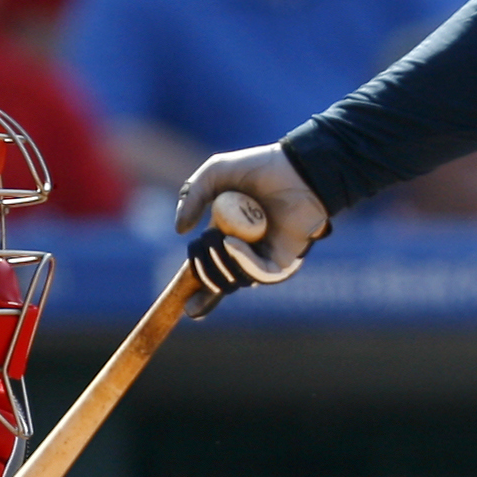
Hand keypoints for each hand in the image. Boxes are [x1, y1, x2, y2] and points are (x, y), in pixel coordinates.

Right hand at [175, 143, 327, 294]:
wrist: (296, 168)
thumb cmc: (259, 168)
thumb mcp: (214, 174)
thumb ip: (191, 196)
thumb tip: (180, 230)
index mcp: (226, 240)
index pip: (211, 276)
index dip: (200, 297)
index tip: (186, 308)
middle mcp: (245, 255)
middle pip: (217, 282)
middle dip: (202, 267)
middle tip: (201, 242)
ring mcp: (263, 260)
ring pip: (234, 280)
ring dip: (219, 262)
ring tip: (219, 236)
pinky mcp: (283, 262)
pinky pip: (257, 274)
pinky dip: (241, 261)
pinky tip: (231, 242)